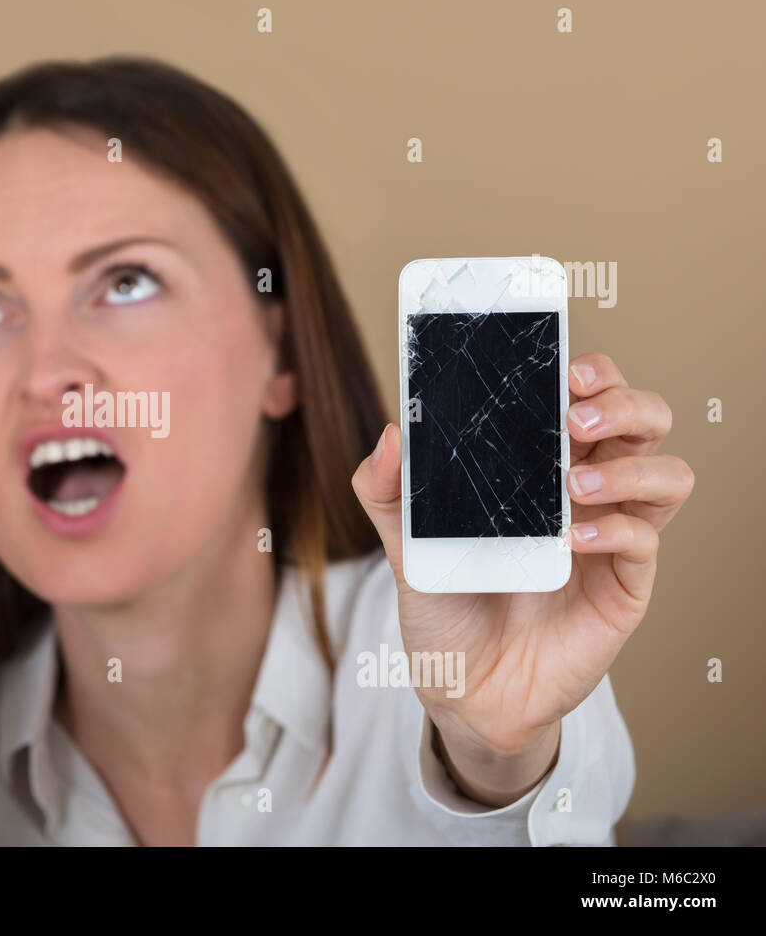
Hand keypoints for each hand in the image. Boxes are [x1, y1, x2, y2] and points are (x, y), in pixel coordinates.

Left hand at [350, 354, 693, 804]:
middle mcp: (585, 490)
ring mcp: (610, 535)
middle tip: (574, 417)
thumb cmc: (443, 603)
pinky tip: (573, 540)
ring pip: (666, 472)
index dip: (589, 372)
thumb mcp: (403, 542)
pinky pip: (644, 540)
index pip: (584, 398)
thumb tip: (392, 432)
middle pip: (642, 419)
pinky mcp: (623, 585)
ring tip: (575, 483)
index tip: (562, 366)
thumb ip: (387, 488)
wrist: (460, 687)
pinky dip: (616, 530)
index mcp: (539, 466)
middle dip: (621, 402)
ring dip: (631, 465)